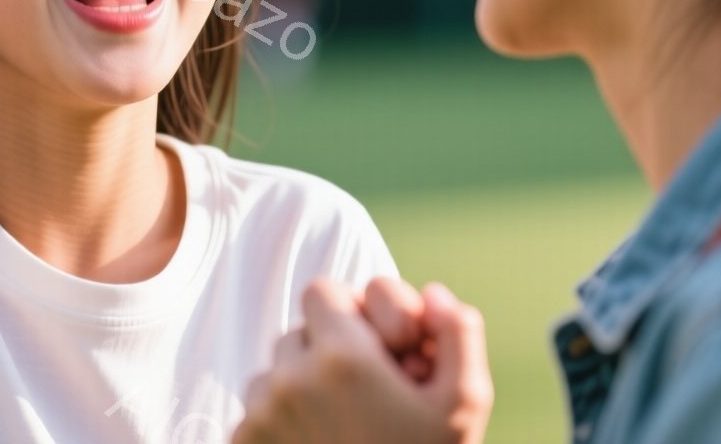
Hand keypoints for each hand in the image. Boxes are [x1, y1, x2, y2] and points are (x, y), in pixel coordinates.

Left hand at [232, 278, 493, 443]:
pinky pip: (256, 413)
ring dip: (302, 388)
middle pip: (299, 332)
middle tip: (365, 393)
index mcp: (341, 357)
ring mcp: (260, 415)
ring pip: (274, 373)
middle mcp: (289, 379)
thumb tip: (434, 293)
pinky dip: (281, 424)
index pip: (323, 292)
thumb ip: (458, 335)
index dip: (352, 314)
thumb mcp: (465, 405)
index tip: (374, 348)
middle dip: (329, 352)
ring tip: (343, 427)